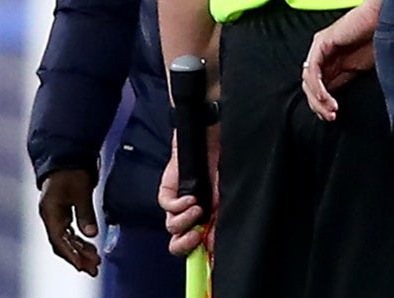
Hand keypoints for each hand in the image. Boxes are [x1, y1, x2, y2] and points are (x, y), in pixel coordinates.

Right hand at [38, 168, 99, 275]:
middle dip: (77, 257)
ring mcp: (56, 216)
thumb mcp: (81, 191)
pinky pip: (70, 232)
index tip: (82, 265)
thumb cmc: (71, 171)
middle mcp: (51, 217)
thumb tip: (91, 233)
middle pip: (62, 244)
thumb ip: (85, 213)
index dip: (71, 254)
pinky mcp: (63, 212)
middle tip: (92, 268)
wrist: (67, 157)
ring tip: (94, 261)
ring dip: (80, 251)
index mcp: (51, 213)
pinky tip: (89, 247)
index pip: (59, 240)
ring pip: (67, 239)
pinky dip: (80, 241)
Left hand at [159, 132, 217, 257]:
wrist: (212, 137)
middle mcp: (190, 214)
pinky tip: (190, 198)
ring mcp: (178, 203)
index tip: (208, 256)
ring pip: (171, 226)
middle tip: (196, 236)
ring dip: (184, 221)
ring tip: (197, 207)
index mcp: (206, 218)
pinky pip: (167, 207)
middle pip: (177, 243)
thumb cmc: (223, 163)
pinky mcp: (167, 191)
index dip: (200, 254)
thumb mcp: (227, 194)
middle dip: (184, 245)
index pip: (198, 245)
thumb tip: (212, 245)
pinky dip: (178, 206)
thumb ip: (219, 220)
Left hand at [303, 0, 382, 120]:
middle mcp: (321, 53)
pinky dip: (318, 87)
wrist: (383, 18)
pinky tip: (327, 97)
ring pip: (309, 80)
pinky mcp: (321, 43)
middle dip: (318, 105)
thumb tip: (331, 98)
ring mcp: (319, 47)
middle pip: (310, 85)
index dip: (322, 104)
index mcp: (331, 59)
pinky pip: (313, 70)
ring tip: (331, 110)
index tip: (332, 117)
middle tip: (330, 117)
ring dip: (318, 99)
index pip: (318, 86)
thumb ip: (342, 79)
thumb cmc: (376, 39)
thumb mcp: (358, 67)